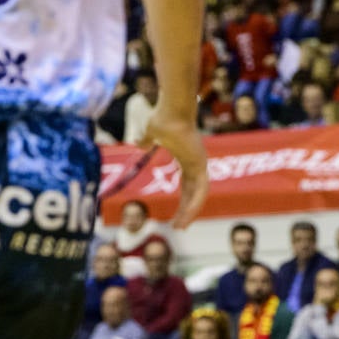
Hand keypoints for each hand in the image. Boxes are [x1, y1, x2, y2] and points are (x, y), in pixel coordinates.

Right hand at [139, 101, 208, 229]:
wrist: (170, 111)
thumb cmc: (162, 117)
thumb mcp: (151, 133)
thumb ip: (146, 140)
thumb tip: (137, 143)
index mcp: (188, 160)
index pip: (187, 186)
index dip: (183, 200)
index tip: (176, 214)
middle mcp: (197, 164)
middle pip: (193, 194)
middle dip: (186, 211)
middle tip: (179, 227)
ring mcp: (200, 165)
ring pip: (199, 196)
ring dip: (190, 212)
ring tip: (180, 227)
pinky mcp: (200, 166)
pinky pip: (200, 191)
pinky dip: (194, 205)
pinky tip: (187, 216)